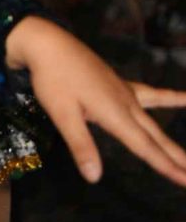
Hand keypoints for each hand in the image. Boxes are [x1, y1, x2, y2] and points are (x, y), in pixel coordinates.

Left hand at [6, 16, 185, 185]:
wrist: (49, 43)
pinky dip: (170, 98)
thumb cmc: (53, 79)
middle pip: (155, 137)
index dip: (165, 166)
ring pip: (154, 120)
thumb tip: (94, 177)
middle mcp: (127, 104)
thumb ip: (81, 145)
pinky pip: (151, 94)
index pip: (145, 147)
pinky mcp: (119, 83)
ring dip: (171, 140)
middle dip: (176, 158)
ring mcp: (125, 92)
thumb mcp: (62, 115)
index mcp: (115, 114)